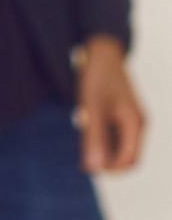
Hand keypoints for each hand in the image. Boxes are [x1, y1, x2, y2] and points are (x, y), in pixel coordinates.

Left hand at [76, 35, 146, 172]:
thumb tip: (95, 167)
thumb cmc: (97, 76)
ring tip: (82, 142)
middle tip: (82, 160)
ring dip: (103, 149)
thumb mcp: (92, 108)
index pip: (129, 160)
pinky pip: (115, 134)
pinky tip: (84, 132)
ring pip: (120, 146)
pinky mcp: (121, 113)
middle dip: (107, 161)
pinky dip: (101, 138)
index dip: (110, 169)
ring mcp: (130, 118)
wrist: (100, 51)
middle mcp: (137, 123)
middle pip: (127, 156)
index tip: (88, 167)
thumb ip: (94, 138)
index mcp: (135, 123)